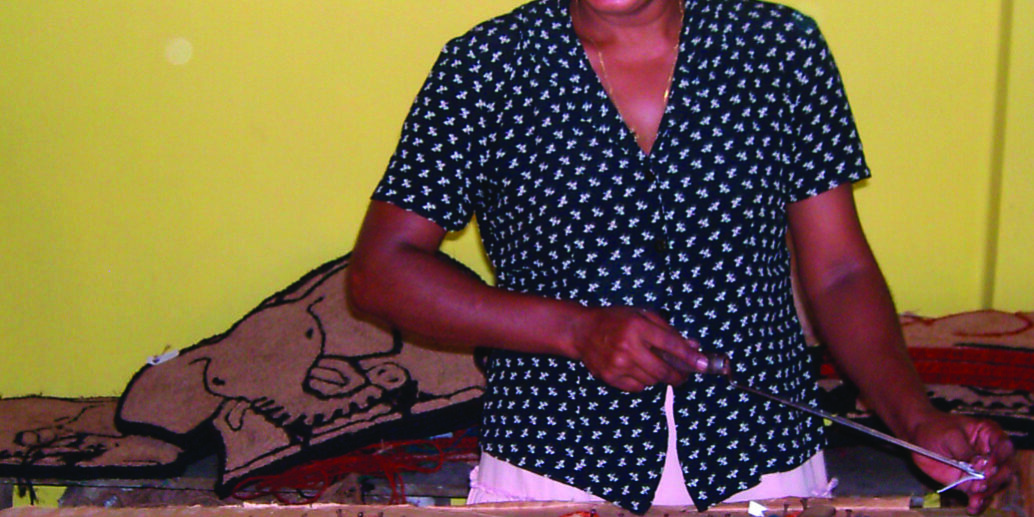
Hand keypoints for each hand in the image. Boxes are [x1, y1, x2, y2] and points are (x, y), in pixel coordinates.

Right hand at [571, 307, 708, 391]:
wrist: (581, 331)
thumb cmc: (615, 320)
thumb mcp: (642, 315)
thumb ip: (668, 330)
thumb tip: (693, 347)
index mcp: (638, 327)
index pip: (671, 344)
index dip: (689, 356)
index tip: (703, 364)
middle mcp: (628, 347)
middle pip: (663, 370)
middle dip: (678, 375)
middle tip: (683, 375)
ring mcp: (618, 364)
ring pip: (651, 380)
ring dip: (658, 376)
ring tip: (651, 365)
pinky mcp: (610, 377)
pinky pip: (637, 387)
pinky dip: (643, 381)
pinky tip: (636, 369)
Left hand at [908, 411, 1014, 513]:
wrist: (917, 436)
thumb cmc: (935, 428)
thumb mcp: (950, 435)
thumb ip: (965, 450)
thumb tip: (979, 465)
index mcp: (989, 435)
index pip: (1004, 447)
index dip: (1000, 458)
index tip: (989, 466)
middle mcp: (991, 454)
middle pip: (1004, 469)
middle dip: (995, 479)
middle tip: (981, 483)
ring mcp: (981, 470)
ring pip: (993, 484)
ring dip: (986, 492)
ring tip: (975, 497)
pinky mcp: (970, 482)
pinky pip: (979, 494)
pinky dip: (978, 502)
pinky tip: (973, 506)